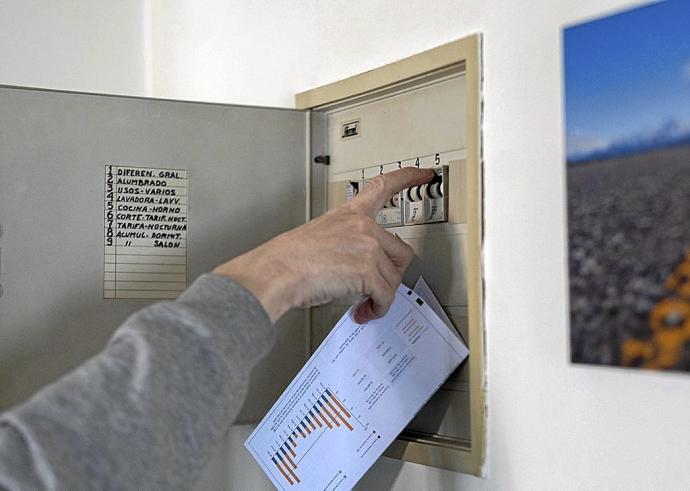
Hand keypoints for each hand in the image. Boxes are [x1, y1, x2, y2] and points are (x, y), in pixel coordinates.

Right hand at [214, 168, 433, 322]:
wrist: (275, 272)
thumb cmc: (287, 260)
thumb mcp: (319, 238)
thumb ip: (345, 246)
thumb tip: (355, 271)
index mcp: (349, 215)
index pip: (383, 187)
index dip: (408, 178)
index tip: (424, 173)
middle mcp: (362, 226)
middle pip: (400, 252)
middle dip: (391, 275)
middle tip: (376, 289)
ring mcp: (366, 246)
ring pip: (392, 278)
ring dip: (381, 296)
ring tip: (364, 304)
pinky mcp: (367, 268)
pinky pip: (385, 295)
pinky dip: (377, 308)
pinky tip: (364, 312)